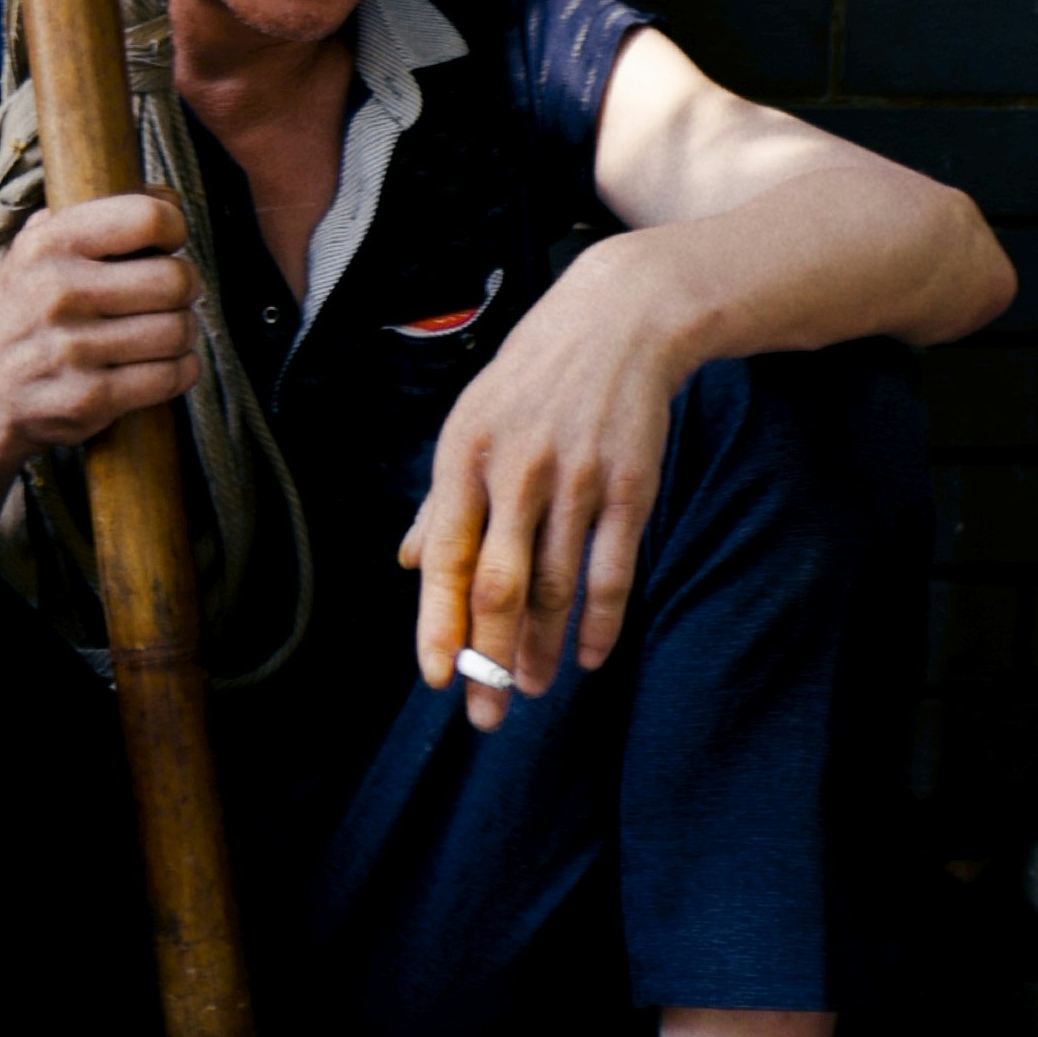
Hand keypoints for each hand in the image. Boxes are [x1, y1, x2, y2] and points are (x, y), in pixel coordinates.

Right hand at [0, 189, 197, 518]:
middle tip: (175, 291)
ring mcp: (72, 351)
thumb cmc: (20, 311)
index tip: (167, 242)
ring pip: (178, 331)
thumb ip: (95, 215)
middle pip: (174, 279)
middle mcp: (57, 293)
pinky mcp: (87, 400)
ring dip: (185, 330)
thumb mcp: (35, 249)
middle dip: (187, 285)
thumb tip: (170, 198)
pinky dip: (181, 369)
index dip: (173, 227)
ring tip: (168, 328)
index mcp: (48, 244)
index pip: (147, 217)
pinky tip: (166, 362)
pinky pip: (170, 377)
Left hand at [400, 241, 693, 727]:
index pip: (446, 557)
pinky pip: (612, 570)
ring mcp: (577, 479)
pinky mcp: (630, 484)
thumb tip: (407, 562)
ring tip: (529, 690)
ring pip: (555, 587)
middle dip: (489, 659)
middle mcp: (517, 470)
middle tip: (485, 716)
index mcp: (465, 454)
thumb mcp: (472, 421)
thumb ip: (443, 498)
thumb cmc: (534, 376)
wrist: (620, 320)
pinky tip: (587, 656)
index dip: (440, 623)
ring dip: (541, 649)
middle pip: (500, 586)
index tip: (437, 678)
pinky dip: (599, 621)